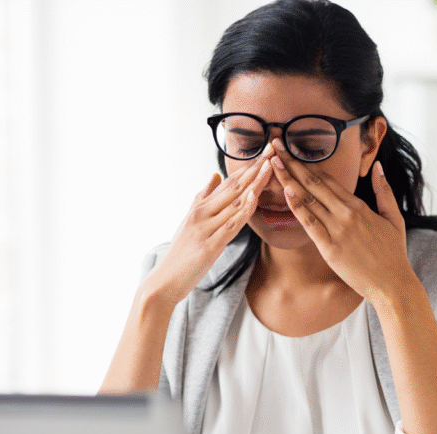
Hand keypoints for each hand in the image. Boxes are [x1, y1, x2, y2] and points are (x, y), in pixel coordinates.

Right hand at [146, 145, 274, 304]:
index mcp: (200, 207)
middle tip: (272, 150)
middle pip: (233, 187)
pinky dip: (244, 211)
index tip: (264, 153)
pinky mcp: (209, 246)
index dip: (247, 167)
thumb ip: (202, 197)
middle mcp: (202, 213)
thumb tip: (214, 175)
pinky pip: (231, 225)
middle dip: (254, 169)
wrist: (164, 280)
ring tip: (270, 167)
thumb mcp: (189, 220)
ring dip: (254, 184)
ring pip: (235, 202)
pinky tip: (255, 198)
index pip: (228, 183)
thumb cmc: (180, 253)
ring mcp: (205, 229)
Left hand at [269, 139, 413, 302]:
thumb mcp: (394, 217)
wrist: (393, 284)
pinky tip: (286, 192)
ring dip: (288, 179)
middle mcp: (345, 214)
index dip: (306, 163)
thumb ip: (384, 190)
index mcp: (358, 206)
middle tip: (274, 146)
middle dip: (292, 163)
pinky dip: (297, 207)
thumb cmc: (393, 253)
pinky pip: (310, 224)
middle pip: (313, 183)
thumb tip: (377, 166)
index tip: (290, 150)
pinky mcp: (329, 248)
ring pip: (308, 199)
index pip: (327, 179)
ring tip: (272, 163)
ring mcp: (337, 230)